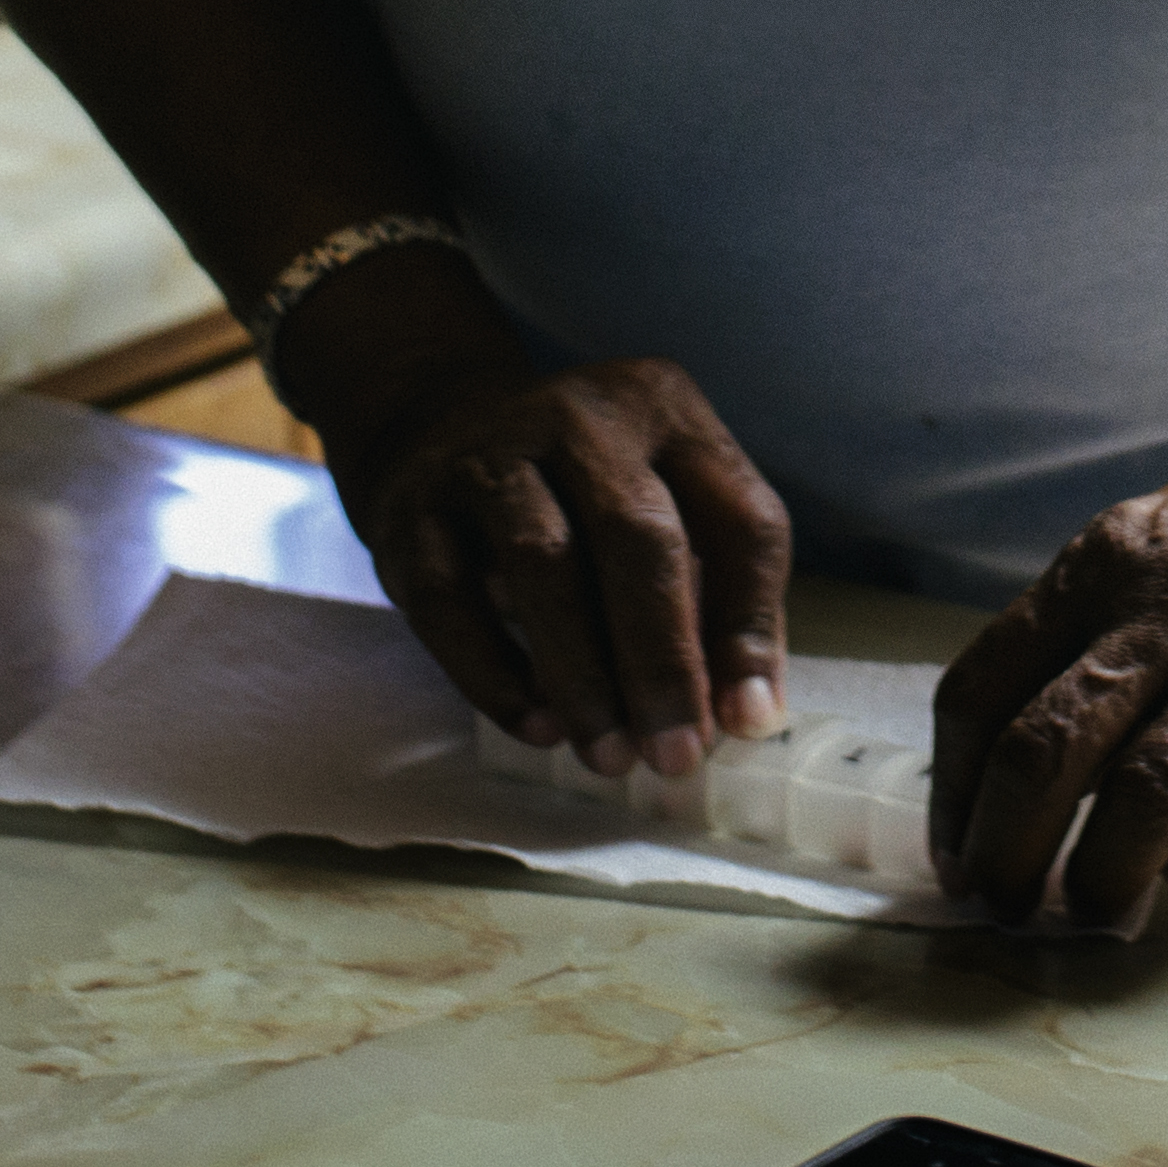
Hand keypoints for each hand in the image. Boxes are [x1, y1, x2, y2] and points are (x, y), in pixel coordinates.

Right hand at [317, 321, 793, 775]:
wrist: (441, 428)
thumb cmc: (583, 495)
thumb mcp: (667, 510)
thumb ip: (716, 602)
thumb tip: (748, 717)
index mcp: (669, 410)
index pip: (741, 517)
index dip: (751, 625)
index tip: (743, 721)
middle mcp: (584, 418)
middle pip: (639, 534)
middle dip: (663, 659)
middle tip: (674, 755)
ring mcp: (493, 453)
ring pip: (545, 561)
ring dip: (583, 674)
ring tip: (608, 756)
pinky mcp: (416, 508)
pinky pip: (453, 599)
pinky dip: (496, 674)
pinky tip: (537, 727)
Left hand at [930, 365, 1167, 937]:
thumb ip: (1100, 625)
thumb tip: (1026, 761)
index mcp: (1111, 558)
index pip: (985, 689)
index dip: (954, 790)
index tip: (954, 845)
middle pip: (1045, 753)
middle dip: (1004, 852)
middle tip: (1002, 902)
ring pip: (1140, 802)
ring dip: (1097, 881)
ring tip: (1089, 910)